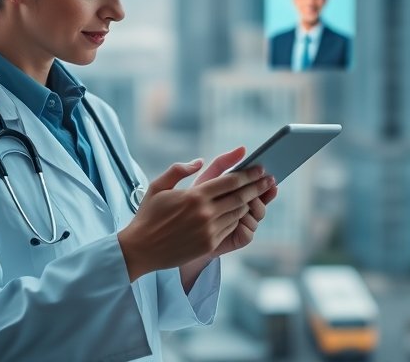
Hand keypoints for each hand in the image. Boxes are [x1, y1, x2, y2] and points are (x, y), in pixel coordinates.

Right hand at [117, 148, 273, 281]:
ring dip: (249, 203)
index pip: (230, 182)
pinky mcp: (209, 245)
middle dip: (257, 187)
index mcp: (194, 196)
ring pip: (238, 214)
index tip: (260, 168)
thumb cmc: (148, 215)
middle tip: (269, 180)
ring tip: (256, 194)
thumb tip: (199, 160)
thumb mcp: (158, 186)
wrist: (140, 249)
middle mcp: (205, 213)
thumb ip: (178, 169)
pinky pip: (230, 228)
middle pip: (240, 197)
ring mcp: (208, 231)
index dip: (248, 174)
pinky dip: (237, 218)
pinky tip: (240, 211)